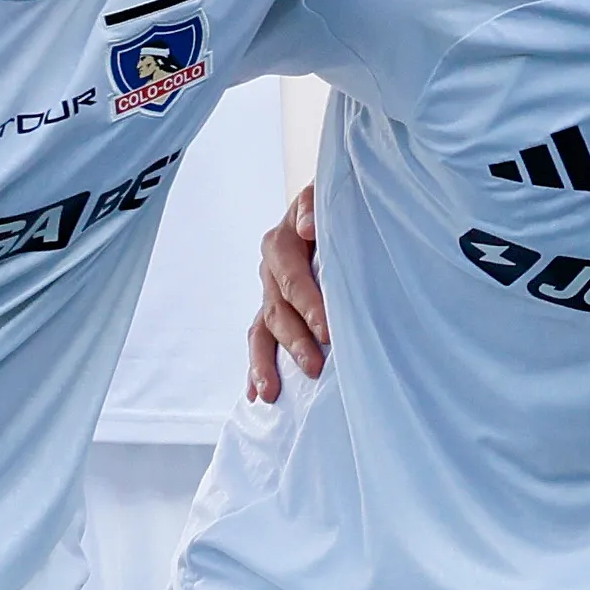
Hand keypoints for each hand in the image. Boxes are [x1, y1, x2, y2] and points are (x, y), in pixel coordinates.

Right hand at [245, 184, 326, 401]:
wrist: (323, 210)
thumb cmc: (333, 205)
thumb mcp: (326, 195)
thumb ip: (317, 207)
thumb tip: (308, 228)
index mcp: (281, 241)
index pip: (292, 277)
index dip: (309, 304)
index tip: (327, 330)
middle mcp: (269, 270)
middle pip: (276, 309)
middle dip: (295, 340)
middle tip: (315, 366)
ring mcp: (267, 293)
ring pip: (261, 330)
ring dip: (266, 362)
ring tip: (271, 392)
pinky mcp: (272, 311)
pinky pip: (259, 341)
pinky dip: (256, 368)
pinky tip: (256, 394)